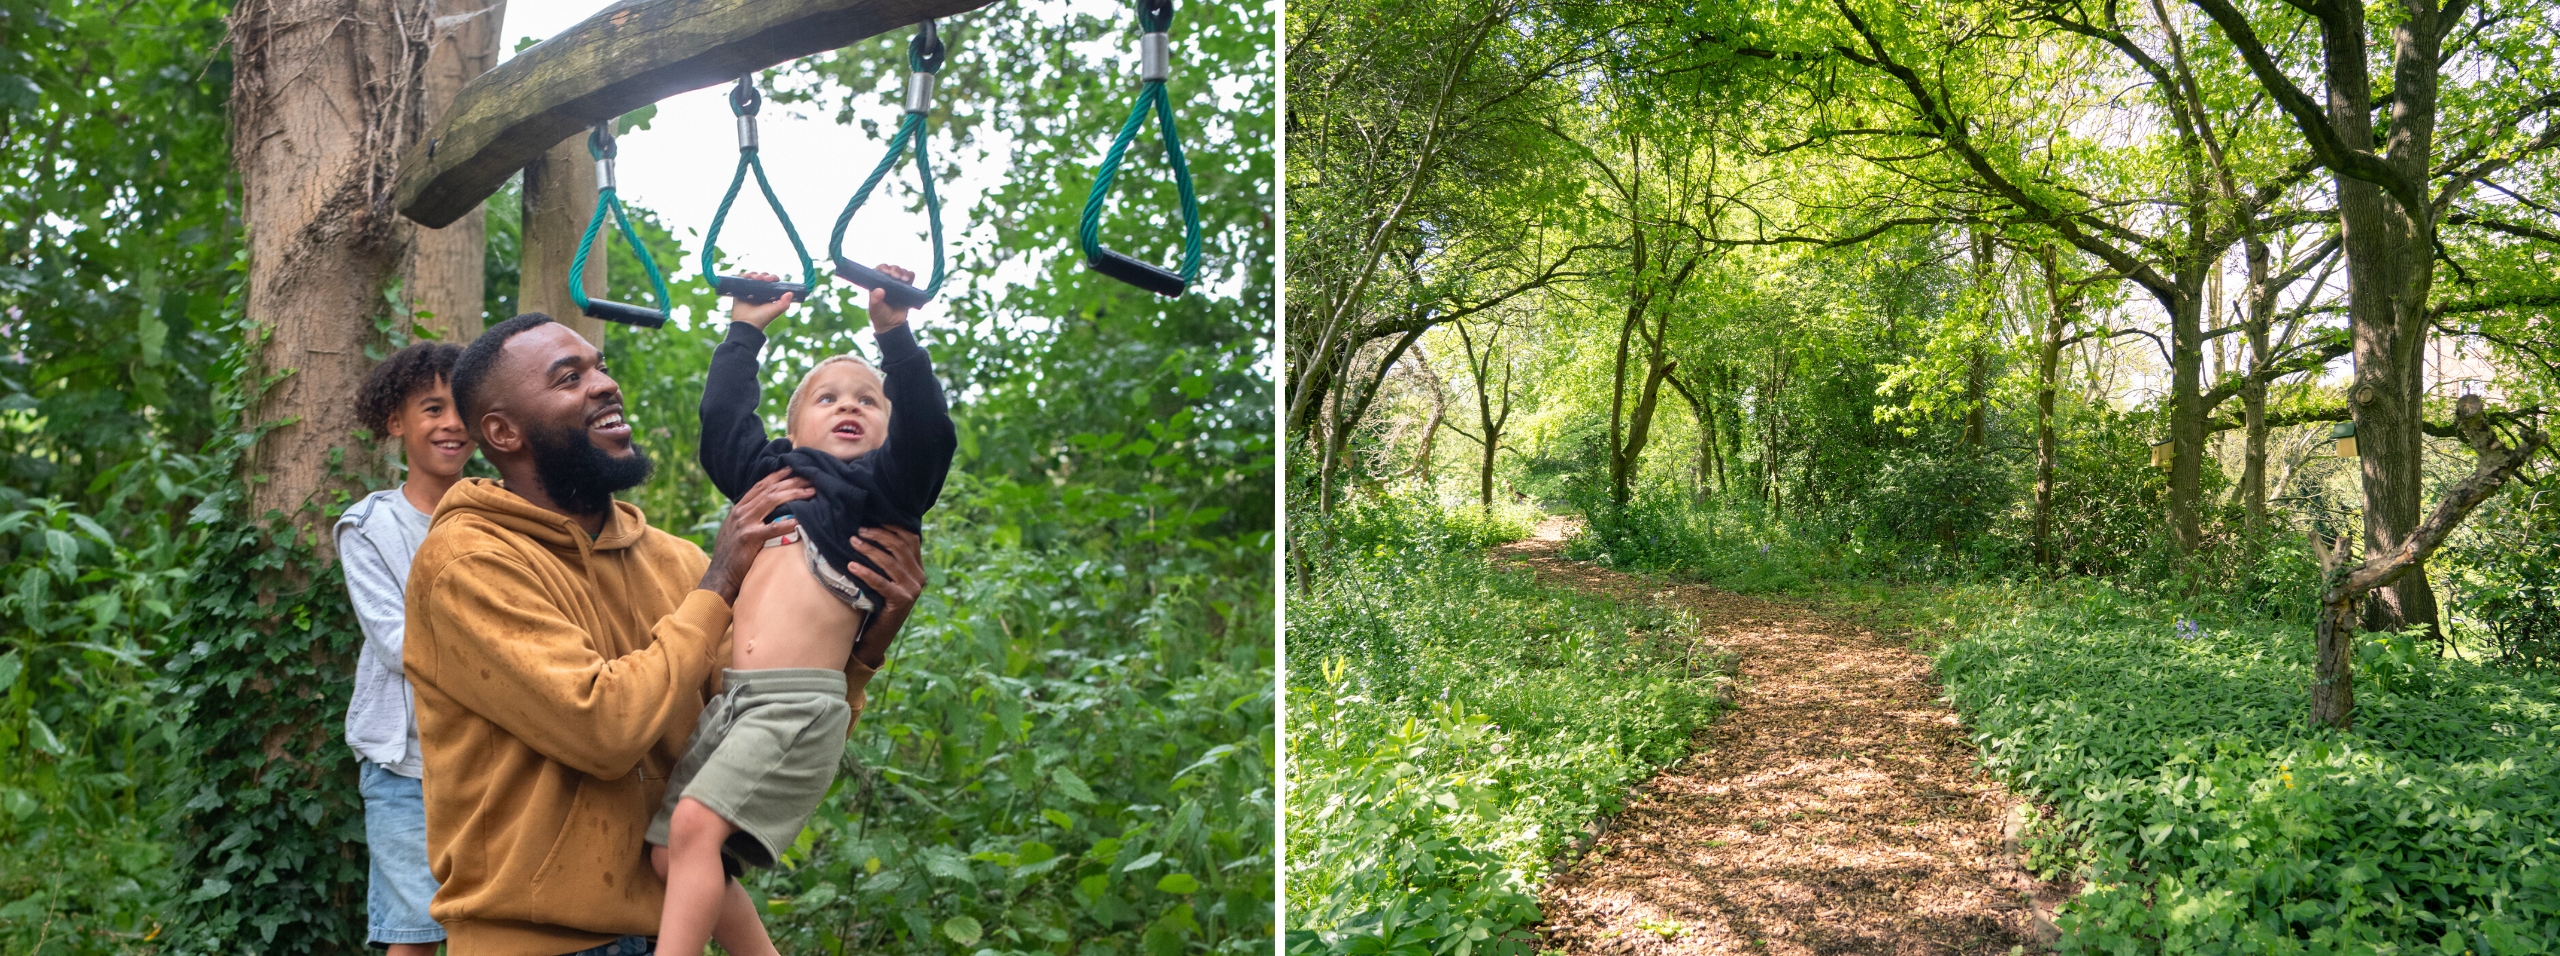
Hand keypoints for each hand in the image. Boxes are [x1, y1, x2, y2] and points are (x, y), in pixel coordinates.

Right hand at [700, 469, 812, 602]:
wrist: (720, 575)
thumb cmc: (733, 554)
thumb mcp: (738, 529)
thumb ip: (751, 517)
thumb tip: (769, 510)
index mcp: (739, 508)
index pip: (760, 485)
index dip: (778, 475)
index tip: (794, 468)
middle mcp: (741, 512)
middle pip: (769, 490)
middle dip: (791, 481)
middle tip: (810, 477)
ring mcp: (744, 524)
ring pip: (771, 501)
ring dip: (793, 494)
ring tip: (810, 492)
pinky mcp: (749, 539)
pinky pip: (772, 528)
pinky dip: (787, 523)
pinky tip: (800, 520)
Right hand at [728, 271, 795, 329]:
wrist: (746, 324)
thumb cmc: (762, 318)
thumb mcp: (775, 311)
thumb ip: (784, 303)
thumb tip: (790, 292)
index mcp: (769, 294)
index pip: (772, 282)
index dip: (772, 278)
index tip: (770, 279)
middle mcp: (760, 291)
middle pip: (762, 277)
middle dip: (762, 275)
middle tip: (761, 279)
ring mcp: (749, 291)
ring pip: (752, 277)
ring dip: (753, 274)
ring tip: (753, 278)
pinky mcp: (739, 291)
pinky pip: (741, 280)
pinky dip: (743, 276)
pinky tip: (745, 276)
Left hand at [844, 526, 924, 669]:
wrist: (878, 636)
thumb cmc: (878, 603)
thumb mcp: (888, 579)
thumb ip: (888, 561)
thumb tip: (870, 532)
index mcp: (918, 569)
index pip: (911, 539)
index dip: (892, 527)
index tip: (872, 521)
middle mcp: (919, 577)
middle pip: (900, 547)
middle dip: (877, 535)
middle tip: (858, 531)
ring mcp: (912, 590)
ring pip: (890, 562)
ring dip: (869, 550)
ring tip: (852, 542)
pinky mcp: (901, 601)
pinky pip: (881, 582)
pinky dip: (865, 572)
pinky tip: (852, 565)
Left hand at [865, 263, 914, 333]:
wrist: (892, 325)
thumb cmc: (880, 315)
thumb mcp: (875, 309)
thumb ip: (875, 300)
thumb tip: (880, 290)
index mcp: (877, 283)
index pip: (879, 270)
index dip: (883, 268)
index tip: (886, 272)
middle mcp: (887, 281)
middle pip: (892, 268)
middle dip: (895, 270)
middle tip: (895, 276)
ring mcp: (898, 284)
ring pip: (901, 271)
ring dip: (903, 272)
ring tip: (903, 280)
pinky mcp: (908, 288)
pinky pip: (910, 277)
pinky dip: (910, 275)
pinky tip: (908, 280)